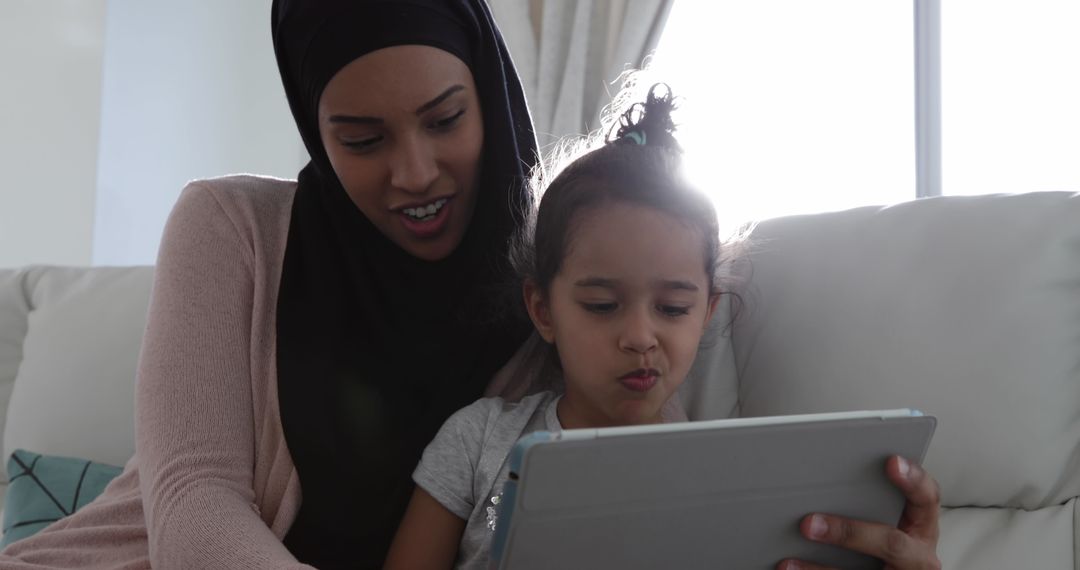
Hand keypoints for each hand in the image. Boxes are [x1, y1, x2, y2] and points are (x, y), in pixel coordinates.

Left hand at [776, 455, 940, 569]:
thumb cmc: (888, 545)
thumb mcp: (892, 521)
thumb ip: (869, 500)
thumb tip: (816, 480)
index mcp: (921, 528)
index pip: (927, 499)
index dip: (913, 480)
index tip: (891, 461)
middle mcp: (917, 557)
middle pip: (891, 543)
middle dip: (849, 533)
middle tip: (808, 523)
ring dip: (820, 569)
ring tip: (788, 562)